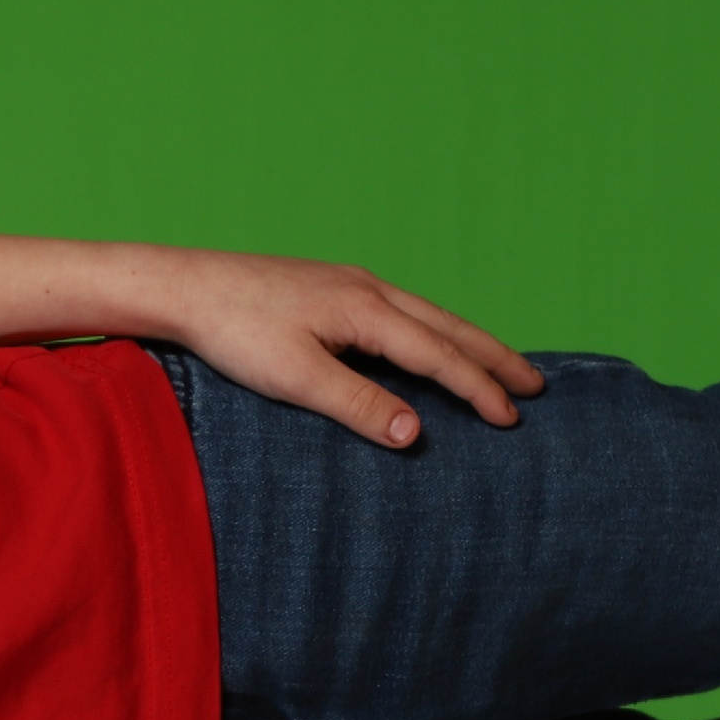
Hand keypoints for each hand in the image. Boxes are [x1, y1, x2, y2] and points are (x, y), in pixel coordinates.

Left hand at [153, 247, 542, 448]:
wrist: (183, 288)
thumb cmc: (234, 332)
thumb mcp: (296, 377)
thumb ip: (357, 404)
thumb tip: (416, 434)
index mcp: (367, 309)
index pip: (439, 354)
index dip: (478, 388)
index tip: (513, 418)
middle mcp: (368, 289)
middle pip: (448, 326)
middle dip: (493, 357)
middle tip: (536, 386)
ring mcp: (350, 285)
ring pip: (427, 315)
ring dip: (466, 341)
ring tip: (498, 365)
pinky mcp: (330, 289)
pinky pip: (400, 312)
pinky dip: (431, 331)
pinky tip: (427, 345)